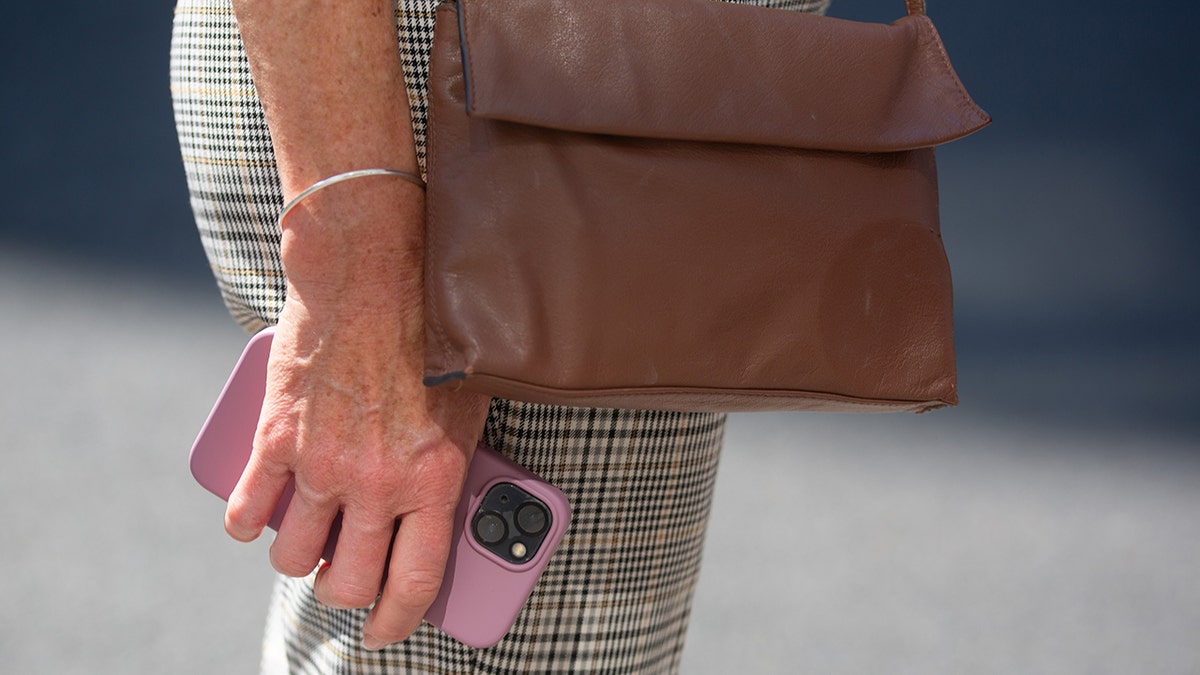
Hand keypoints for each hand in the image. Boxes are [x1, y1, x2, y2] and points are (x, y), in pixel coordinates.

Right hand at [223, 180, 490, 648]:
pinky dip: (246, 522)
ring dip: (298, 557)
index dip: (396, 621)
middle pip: (347, 581)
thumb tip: (440, 518)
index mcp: (431, 478)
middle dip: (344, 591)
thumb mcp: (467, 409)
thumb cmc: (431, 336)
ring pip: (292, 556)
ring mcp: (320, 463)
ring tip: (309, 538)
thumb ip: (448, 469)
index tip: (384, 632)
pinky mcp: (275, 439)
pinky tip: (256, 515)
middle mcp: (375, 481)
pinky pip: (245, 511)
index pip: (412, 582)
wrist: (372, 275)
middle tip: (345, 577)